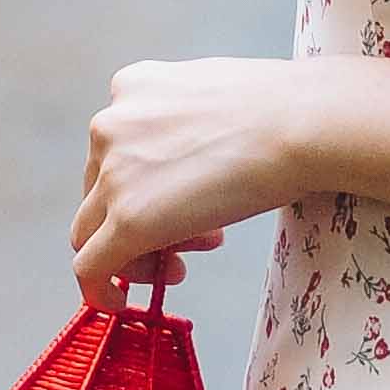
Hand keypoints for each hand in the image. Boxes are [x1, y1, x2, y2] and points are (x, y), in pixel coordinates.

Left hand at [72, 56, 301, 303]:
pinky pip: (89, 268)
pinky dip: (97, 289)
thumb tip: (184, 165)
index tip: (182, 204)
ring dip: (133, 254)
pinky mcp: (127, 221)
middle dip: (144, 220)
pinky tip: (118, 302)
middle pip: (101, 193)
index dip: (146, 186)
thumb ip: (183, 127)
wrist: (300, 123)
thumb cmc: (279, 108)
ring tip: (182, 264)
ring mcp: (113, 174)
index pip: (116, 151)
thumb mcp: (211, 98)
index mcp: (132, 86)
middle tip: (192, 241)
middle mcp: (110, 125)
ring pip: (92, 232)